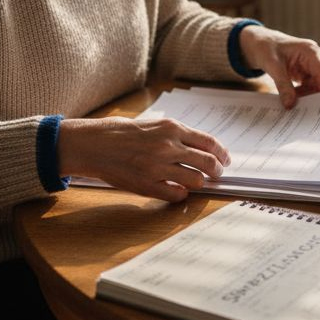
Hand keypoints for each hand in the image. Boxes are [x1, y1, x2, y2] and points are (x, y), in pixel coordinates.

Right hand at [58, 116, 230, 202]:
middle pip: (207, 163)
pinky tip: (178, 190)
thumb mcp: (154, 125)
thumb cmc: (121, 133)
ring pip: (195, 181)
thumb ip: (177, 135)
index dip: (222, 153)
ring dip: (200, 183)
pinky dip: (181, 194)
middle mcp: (168, 147)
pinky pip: (176, 195)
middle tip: (217, 174)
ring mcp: (158, 167)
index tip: (226, 160)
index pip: (209, 142)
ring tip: (198, 183)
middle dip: (216, 171)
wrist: (94, 144)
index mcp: (172, 128)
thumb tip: (200, 149)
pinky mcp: (147, 185)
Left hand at [238, 25, 319, 108]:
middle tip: (303, 104)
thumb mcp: (272, 66)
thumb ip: (283, 86)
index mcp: (311, 51)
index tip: (318, 106)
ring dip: (309, 94)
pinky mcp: (305, 71)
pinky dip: (304, 93)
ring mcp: (311, 64)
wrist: (258, 42)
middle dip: (317, 94)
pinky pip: (311, 85)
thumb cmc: (265, 48)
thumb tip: (290, 105)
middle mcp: (315, 57)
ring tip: (293, 100)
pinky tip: (292, 97)